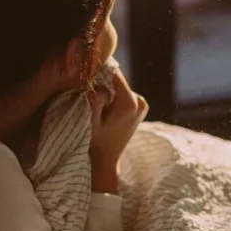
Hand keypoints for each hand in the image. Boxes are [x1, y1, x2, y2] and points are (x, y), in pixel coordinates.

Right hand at [88, 71, 147, 193]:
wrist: (106, 160)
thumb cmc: (96, 142)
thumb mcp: (90, 120)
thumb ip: (96, 97)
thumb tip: (100, 80)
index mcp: (130, 103)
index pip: (114, 74)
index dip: (100, 70)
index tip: (87, 73)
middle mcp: (141, 101)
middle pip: (117, 80)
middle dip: (103, 83)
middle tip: (90, 94)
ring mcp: (142, 103)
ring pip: (119, 86)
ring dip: (107, 90)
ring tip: (98, 105)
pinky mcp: (140, 105)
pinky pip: (123, 93)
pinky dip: (113, 96)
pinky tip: (106, 109)